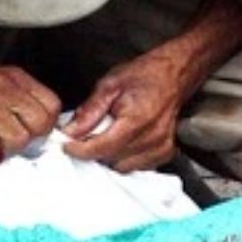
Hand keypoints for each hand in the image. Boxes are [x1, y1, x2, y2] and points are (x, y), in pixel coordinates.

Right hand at [0, 63, 60, 158]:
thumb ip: (18, 98)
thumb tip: (41, 124)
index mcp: (14, 77)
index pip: (52, 104)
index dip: (47, 123)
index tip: (35, 131)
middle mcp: (4, 88)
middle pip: (40, 123)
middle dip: (29, 138)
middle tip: (12, 138)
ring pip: (19, 139)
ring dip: (5, 146)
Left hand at [62, 48, 194, 171]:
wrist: (174, 74)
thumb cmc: (144, 75)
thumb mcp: (109, 85)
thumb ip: (90, 110)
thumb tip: (70, 131)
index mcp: (137, 119)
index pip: (101, 147)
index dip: (80, 150)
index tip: (66, 146)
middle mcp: (151, 137)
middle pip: (111, 159)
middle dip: (93, 150)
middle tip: (85, 136)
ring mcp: (160, 147)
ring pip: (123, 166)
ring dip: (110, 156)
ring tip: (107, 136)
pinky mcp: (165, 152)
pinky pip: (138, 166)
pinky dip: (126, 158)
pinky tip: (124, 142)